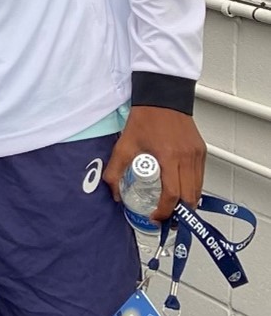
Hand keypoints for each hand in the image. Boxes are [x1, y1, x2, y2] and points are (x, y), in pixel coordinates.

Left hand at [103, 106, 206, 220]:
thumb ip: (116, 169)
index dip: (165, 211)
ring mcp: (197, 155)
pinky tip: (180, 190)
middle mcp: (187, 158)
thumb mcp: (124, 144)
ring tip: (173, 208)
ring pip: (198, 189)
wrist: (162, 97)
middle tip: (167, 218)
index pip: (172, 194)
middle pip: (190, 197)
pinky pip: (200, 177)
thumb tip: (114, 193)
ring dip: (187, 202)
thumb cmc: (144, 118)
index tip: (156, 217)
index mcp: (169, 157)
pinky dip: (192, 188)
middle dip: (180, 212)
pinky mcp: (201, 152)